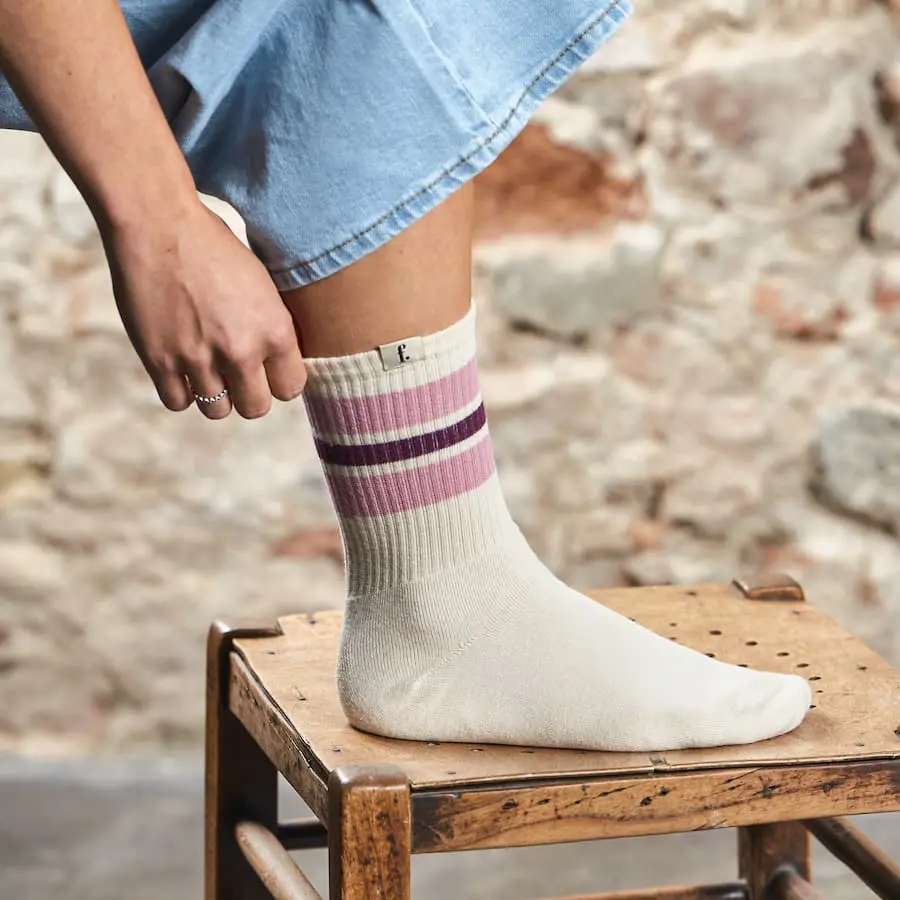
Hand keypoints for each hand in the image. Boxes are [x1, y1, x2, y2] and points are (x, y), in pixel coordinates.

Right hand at [101, 199, 305, 419]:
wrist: (159, 224)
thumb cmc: (215, 247)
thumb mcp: (263, 286)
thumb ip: (272, 329)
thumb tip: (278, 364)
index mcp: (275, 331)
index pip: (291, 388)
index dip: (279, 381)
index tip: (267, 369)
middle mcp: (241, 352)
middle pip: (256, 408)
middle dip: (249, 394)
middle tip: (237, 373)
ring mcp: (199, 359)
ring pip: (217, 411)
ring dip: (214, 394)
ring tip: (207, 366)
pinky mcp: (159, 361)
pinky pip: (178, 402)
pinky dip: (180, 390)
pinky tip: (181, 366)